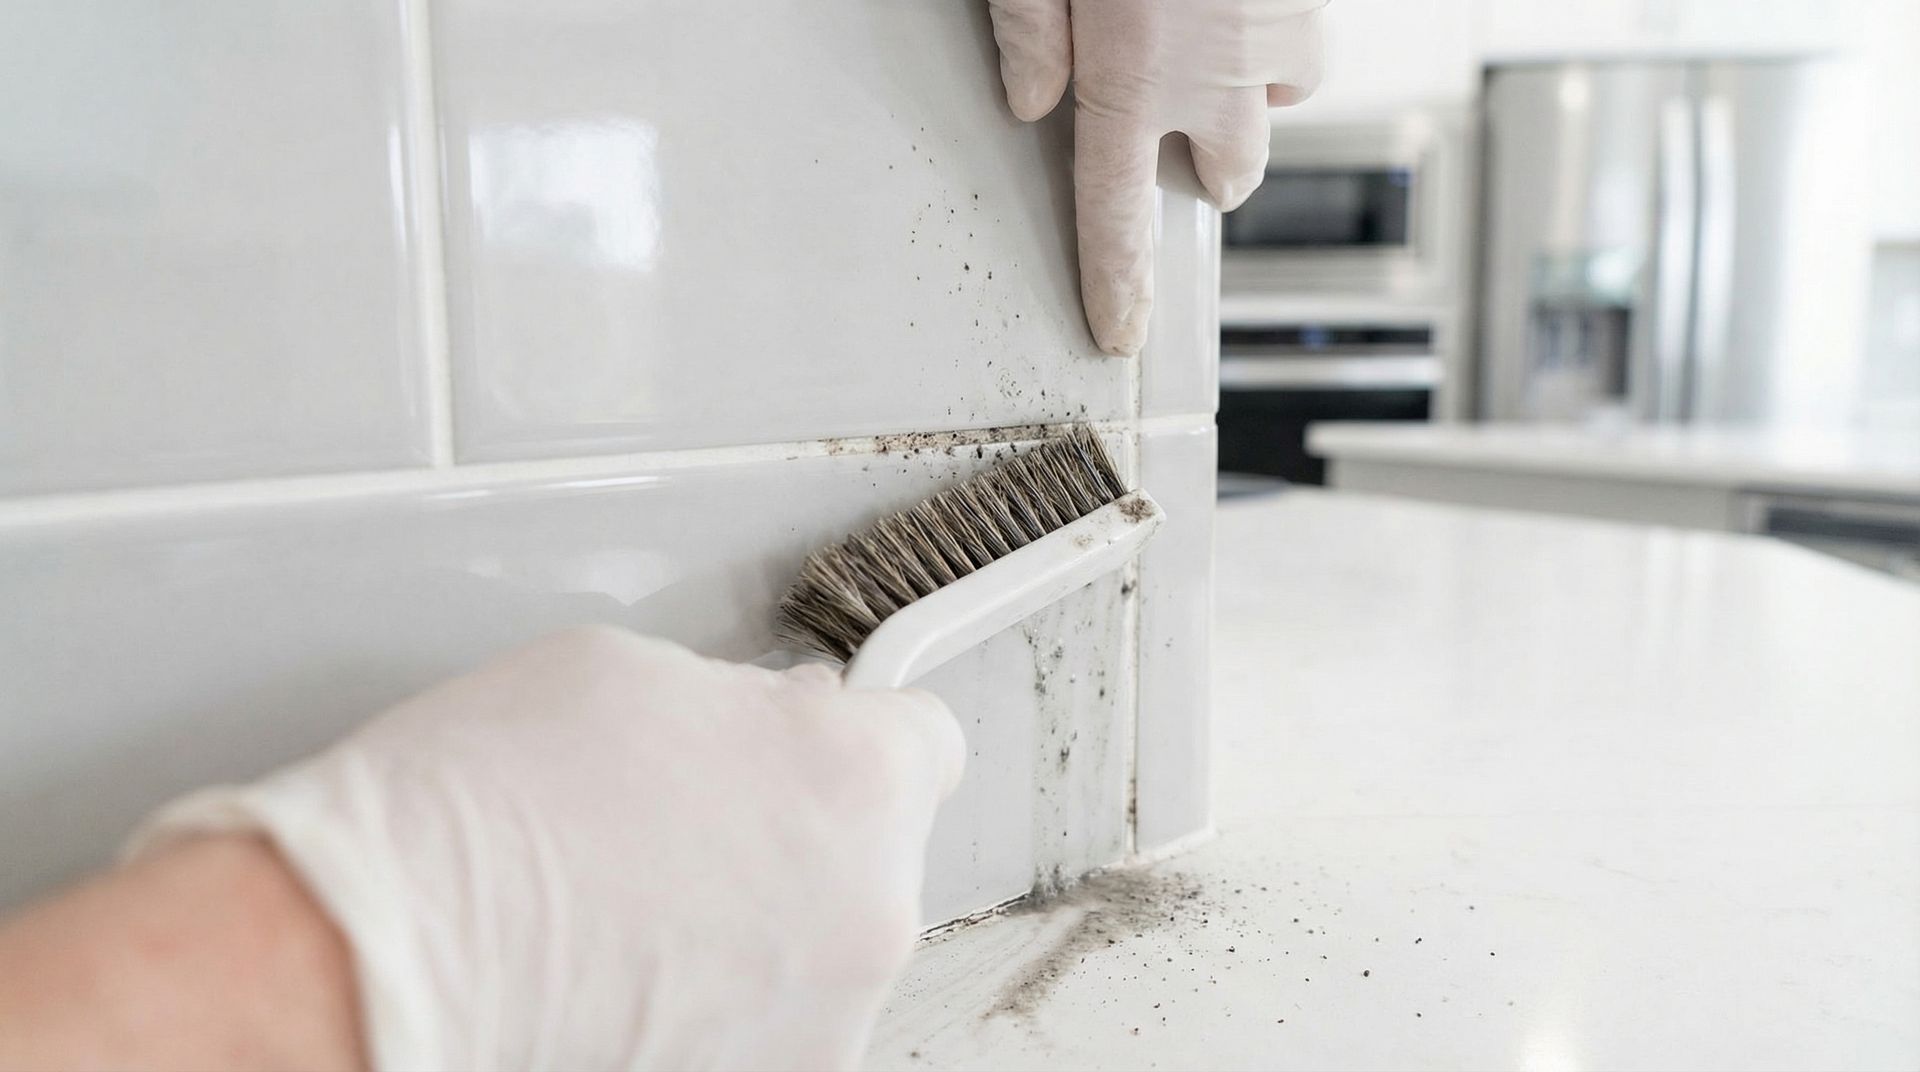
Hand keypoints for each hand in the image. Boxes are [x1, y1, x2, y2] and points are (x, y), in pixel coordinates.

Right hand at [126, 626, 965, 1070]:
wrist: (379, 962)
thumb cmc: (479, 816)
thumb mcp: (628, 678)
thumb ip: (739, 708)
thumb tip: (765, 729)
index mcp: (856, 779)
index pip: (925, 741)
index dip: (857, 737)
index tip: (816, 747)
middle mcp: (870, 909)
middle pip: (873, 853)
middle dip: (800, 833)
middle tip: (687, 825)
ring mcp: (825, 1022)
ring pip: (822, 949)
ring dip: (761, 927)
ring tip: (634, 911)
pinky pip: (771, 1023)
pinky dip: (721, 1004)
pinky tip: (628, 975)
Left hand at [988, 0, 1326, 355]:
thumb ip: (1029, 24)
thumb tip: (1027, 95)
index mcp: (1135, 71)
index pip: (1118, 211)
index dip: (1120, 281)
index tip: (1121, 328)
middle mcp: (1218, 71)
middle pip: (1229, 176)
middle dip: (1205, 174)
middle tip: (1166, 132)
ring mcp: (1279, 33)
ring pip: (1278, 105)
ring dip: (1246, 98)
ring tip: (1202, 44)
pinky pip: (1303, 44)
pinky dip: (1275, 41)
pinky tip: (1235, 3)